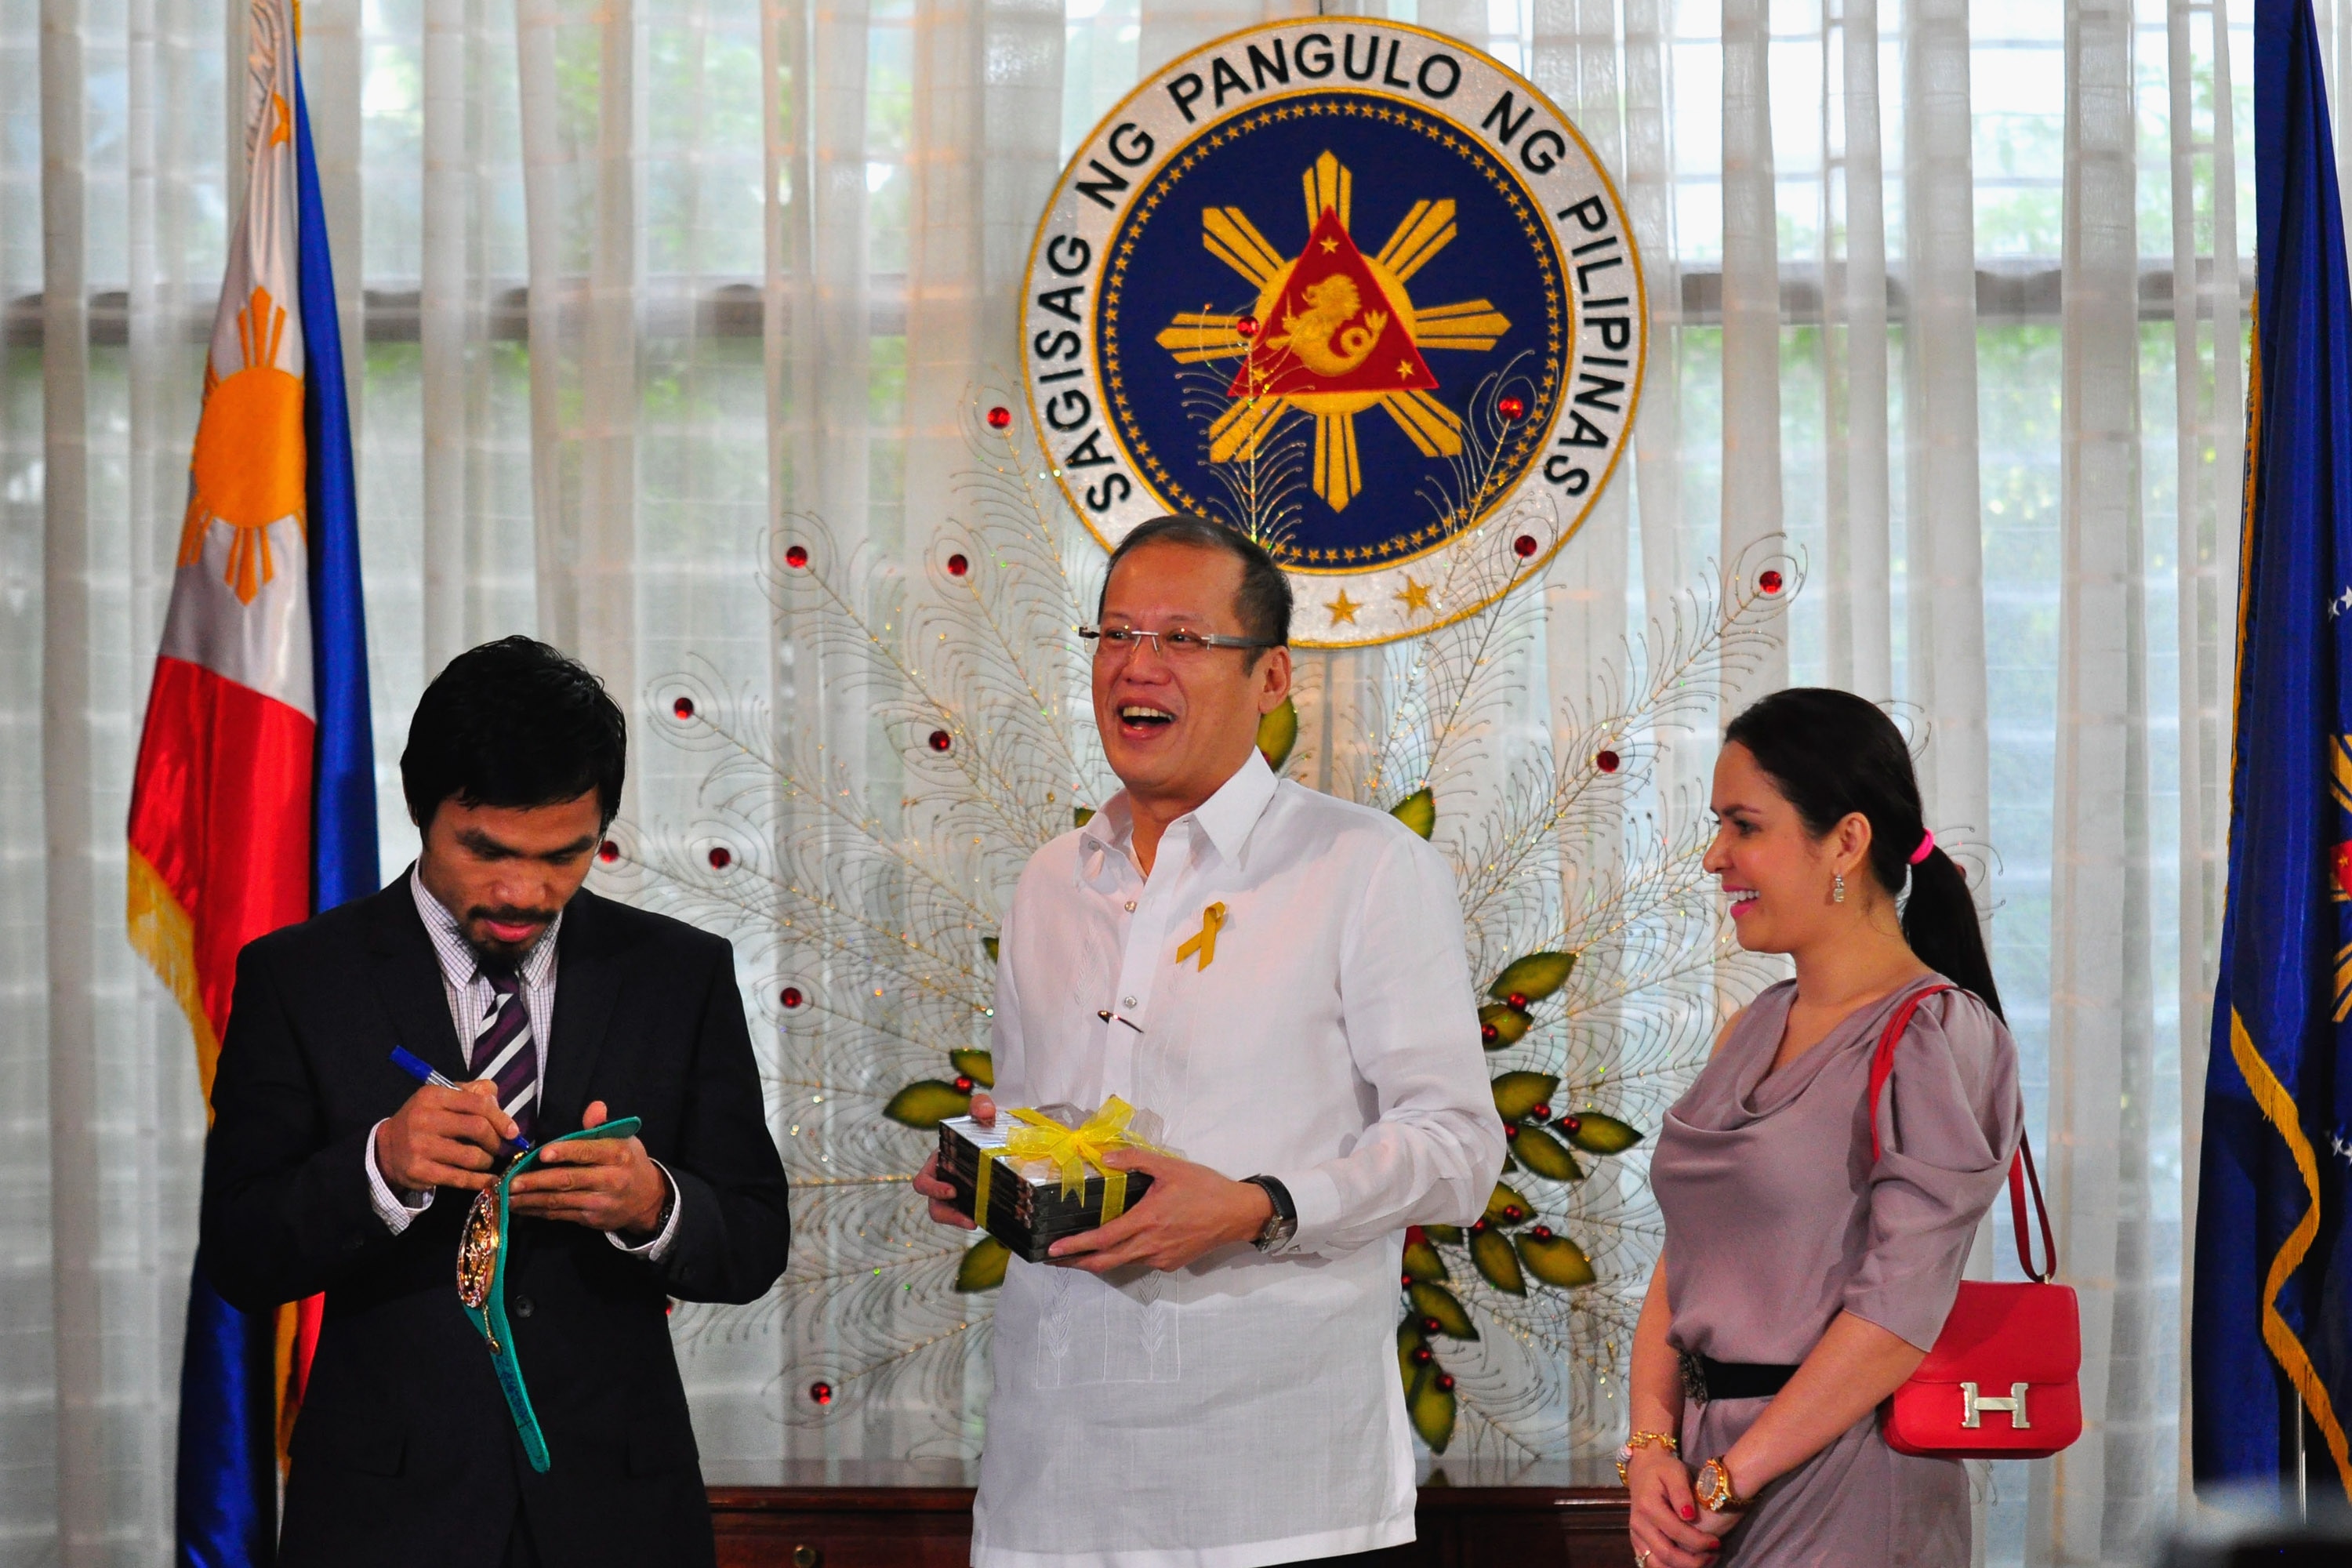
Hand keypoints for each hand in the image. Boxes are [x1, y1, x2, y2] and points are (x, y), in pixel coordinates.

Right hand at [374, 1078, 513, 1194]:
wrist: (387, 1148)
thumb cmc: (425, 1120)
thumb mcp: (443, 1099)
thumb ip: (472, 1094)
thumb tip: (496, 1100)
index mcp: (433, 1096)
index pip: (477, 1104)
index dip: (500, 1118)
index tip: (512, 1132)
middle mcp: (424, 1119)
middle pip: (477, 1129)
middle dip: (495, 1141)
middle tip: (497, 1147)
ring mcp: (420, 1146)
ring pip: (471, 1157)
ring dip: (487, 1161)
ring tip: (486, 1160)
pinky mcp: (419, 1170)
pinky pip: (459, 1178)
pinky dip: (479, 1180)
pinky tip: (489, 1180)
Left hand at [506, 1100, 669, 1238]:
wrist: (648, 1199)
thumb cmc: (629, 1162)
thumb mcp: (624, 1139)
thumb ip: (602, 1125)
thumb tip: (594, 1107)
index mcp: (617, 1155)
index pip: (588, 1152)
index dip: (565, 1152)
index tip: (542, 1154)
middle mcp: (609, 1180)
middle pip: (568, 1180)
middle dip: (537, 1181)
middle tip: (511, 1182)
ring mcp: (599, 1202)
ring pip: (560, 1201)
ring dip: (531, 1199)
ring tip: (507, 1196)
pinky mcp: (590, 1219)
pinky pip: (560, 1215)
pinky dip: (538, 1211)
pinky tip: (521, 1207)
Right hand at [912, 1092, 994, 1228]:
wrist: (1001, 1135)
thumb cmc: (983, 1124)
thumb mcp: (981, 1113)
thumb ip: (981, 1106)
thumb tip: (985, 1111)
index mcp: (939, 1162)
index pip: (923, 1181)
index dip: (932, 1188)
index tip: (952, 1190)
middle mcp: (944, 1180)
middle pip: (934, 1205)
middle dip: (947, 1214)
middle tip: (968, 1218)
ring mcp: (958, 1193)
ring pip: (949, 1214)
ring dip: (959, 1221)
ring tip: (976, 1223)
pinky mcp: (972, 1201)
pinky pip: (967, 1214)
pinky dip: (974, 1218)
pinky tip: (989, 1221)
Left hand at [1044, 1149, 1271, 1273]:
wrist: (1238, 1214)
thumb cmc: (1205, 1188)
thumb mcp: (1170, 1166)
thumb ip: (1136, 1159)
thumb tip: (1106, 1157)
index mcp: (1146, 1221)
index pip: (1102, 1239)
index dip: (1075, 1247)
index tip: (1053, 1251)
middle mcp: (1150, 1245)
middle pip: (1105, 1262)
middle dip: (1077, 1262)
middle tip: (1053, 1260)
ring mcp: (1161, 1258)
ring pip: (1123, 1263)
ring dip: (1099, 1259)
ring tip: (1081, 1252)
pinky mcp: (1171, 1263)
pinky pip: (1142, 1261)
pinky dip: (1126, 1255)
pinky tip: (1123, 1244)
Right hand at [1625, 1447, 1720, 1567]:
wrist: (1643, 1470)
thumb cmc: (1663, 1469)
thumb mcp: (1675, 1472)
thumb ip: (1681, 1492)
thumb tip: (1690, 1516)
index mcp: (1648, 1506)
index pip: (1675, 1531)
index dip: (1698, 1541)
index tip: (1717, 1542)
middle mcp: (1639, 1524)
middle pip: (1666, 1553)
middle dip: (1693, 1561)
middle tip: (1714, 1556)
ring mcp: (1636, 1534)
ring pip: (1656, 1563)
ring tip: (1703, 1562)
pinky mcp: (1637, 1541)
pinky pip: (1650, 1562)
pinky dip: (1669, 1567)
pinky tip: (1688, 1562)